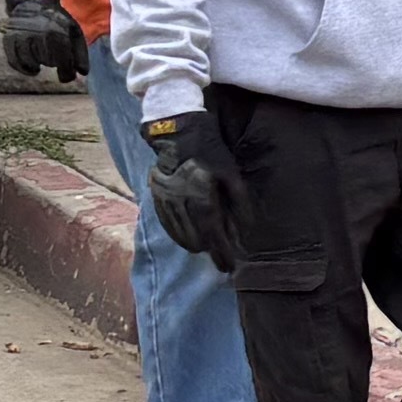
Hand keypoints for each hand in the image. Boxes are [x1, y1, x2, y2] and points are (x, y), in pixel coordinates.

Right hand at [0, 0, 88, 83]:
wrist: (33, 1)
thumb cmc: (56, 19)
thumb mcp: (73, 31)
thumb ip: (79, 53)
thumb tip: (82, 73)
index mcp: (57, 32)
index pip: (63, 61)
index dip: (66, 73)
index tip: (67, 77)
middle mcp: (39, 35)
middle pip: (48, 62)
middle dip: (54, 64)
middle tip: (56, 62)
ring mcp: (23, 36)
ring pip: (31, 62)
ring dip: (38, 65)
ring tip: (42, 64)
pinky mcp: (10, 39)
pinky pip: (14, 60)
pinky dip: (23, 67)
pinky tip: (32, 69)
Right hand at [135, 111, 242, 267]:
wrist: (177, 133)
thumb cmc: (210, 152)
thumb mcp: (232, 174)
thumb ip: (240, 203)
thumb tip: (246, 230)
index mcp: (202, 198)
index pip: (213, 236)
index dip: (222, 255)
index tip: (230, 268)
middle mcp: (180, 204)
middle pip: (196, 240)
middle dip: (210, 251)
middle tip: (222, 254)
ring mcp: (165, 202)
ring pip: (180, 236)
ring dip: (195, 244)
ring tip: (207, 246)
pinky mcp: (155, 199)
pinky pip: (168, 226)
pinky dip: (180, 235)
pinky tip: (188, 237)